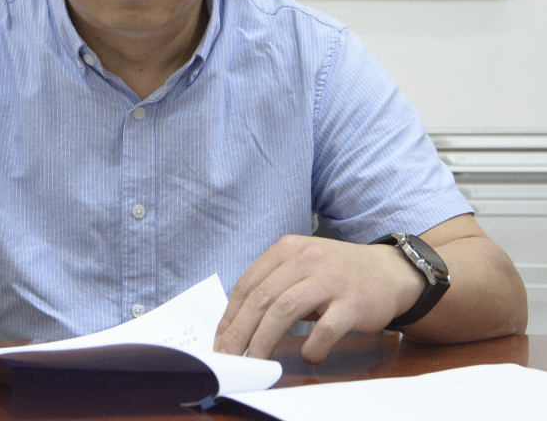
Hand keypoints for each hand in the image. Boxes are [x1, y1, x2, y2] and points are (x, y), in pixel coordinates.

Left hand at [215, 235, 421, 363]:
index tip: (220, 340)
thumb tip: (237, 322)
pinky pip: (325, 329)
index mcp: (286, 250)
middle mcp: (305, 260)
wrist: (392, 272)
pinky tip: (309, 356)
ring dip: (264, 341)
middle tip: (229, 356)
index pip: (247, 285)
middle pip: (261, 299)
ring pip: (285, 311)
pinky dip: (312, 347)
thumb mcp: (301, 265)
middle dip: (239, 332)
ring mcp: (330, 280)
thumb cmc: (338, 274)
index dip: (230, 316)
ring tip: (256, 361)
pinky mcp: (353, 303)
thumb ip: (272, 284)